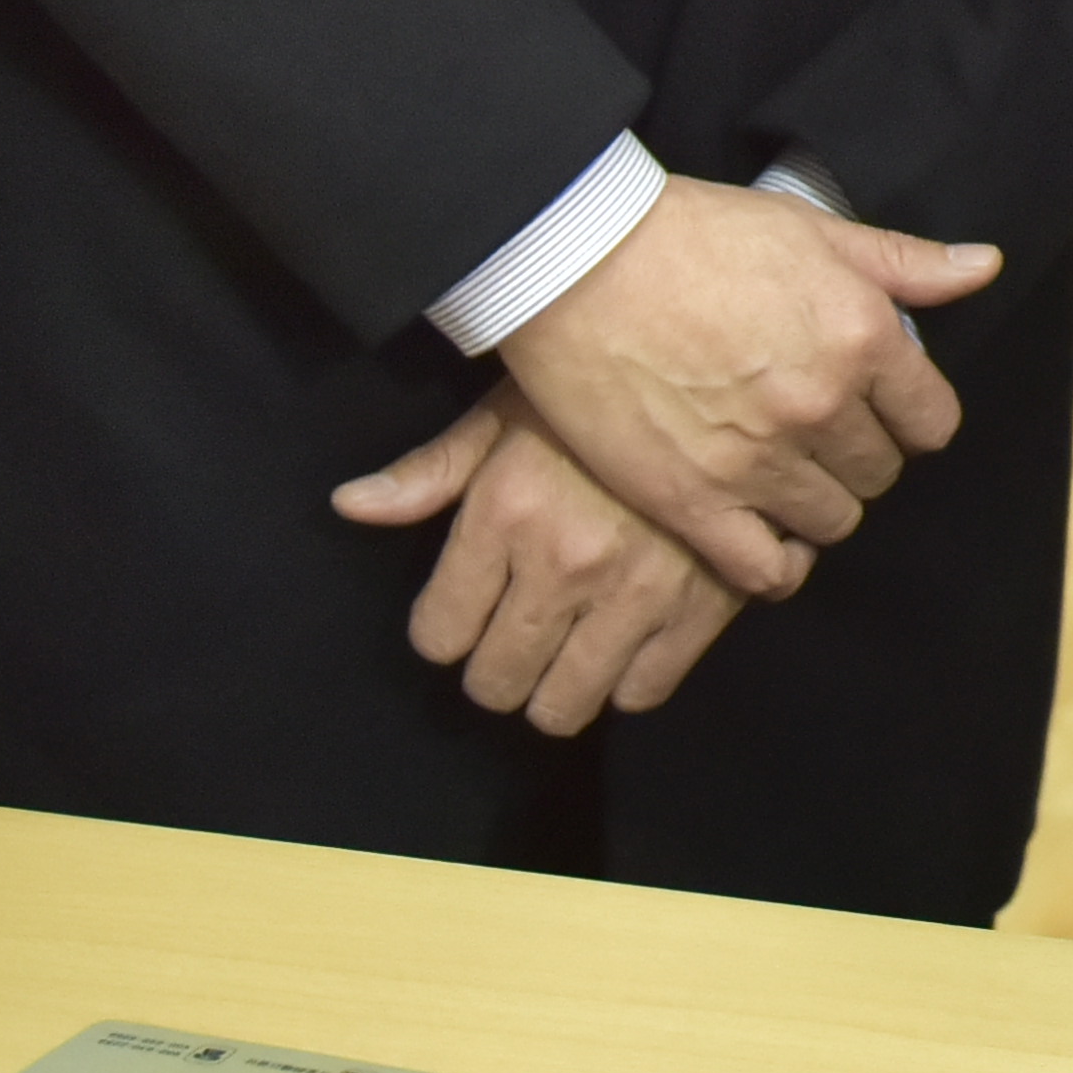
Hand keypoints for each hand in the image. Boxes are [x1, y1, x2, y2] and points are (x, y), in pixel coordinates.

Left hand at [335, 398, 756, 732]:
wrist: (724, 369)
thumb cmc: (597, 384)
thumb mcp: (505, 410)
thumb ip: (430, 470)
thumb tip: (349, 506)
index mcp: (506, 514)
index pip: (438, 634)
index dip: (442, 630)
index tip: (459, 615)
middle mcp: (564, 564)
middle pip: (496, 681)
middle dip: (493, 668)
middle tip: (510, 639)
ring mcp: (637, 593)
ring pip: (565, 703)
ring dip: (553, 688)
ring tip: (562, 654)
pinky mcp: (704, 606)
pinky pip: (643, 691)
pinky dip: (626, 680)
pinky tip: (623, 642)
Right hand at [492, 173, 999, 599]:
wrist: (577, 259)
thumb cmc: (695, 233)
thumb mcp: (813, 230)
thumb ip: (904, 263)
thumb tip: (984, 268)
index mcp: (863, 338)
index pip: (931, 422)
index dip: (906, 417)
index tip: (875, 408)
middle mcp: (823, 406)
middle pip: (880, 473)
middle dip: (859, 455)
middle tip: (816, 435)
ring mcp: (759, 461)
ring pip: (832, 522)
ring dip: (816, 503)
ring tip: (782, 474)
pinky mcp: (695, 503)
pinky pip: (765, 571)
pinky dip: (774, 564)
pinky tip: (760, 534)